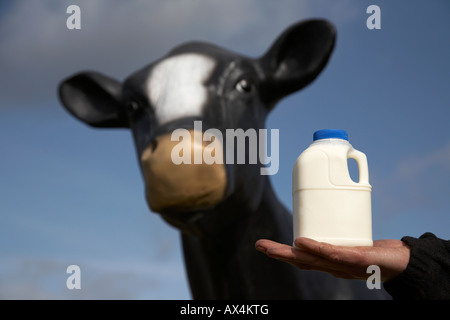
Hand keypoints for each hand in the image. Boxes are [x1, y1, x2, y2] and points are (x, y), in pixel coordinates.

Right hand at [255, 237, 409, 281]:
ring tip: (271, 248)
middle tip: (259, 246)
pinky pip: (333, 253)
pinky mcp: (357, 259)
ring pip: (312, 260)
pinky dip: (316, 248)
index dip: (283, 253)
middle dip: (278, 254)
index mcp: (330, 262)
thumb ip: (342, 232)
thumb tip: (331, 212)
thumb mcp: (355, 242)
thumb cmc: (378, 253)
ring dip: (289, 254)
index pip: (303, 259)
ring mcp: (344, 264)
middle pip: (301, 261)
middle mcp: (333, 266)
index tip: (266, 245)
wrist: (405, 264)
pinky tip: (302, 243)